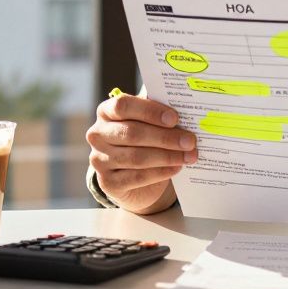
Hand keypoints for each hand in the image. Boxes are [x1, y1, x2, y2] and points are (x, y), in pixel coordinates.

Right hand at [85, 91, 196, 212]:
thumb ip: (158, 114)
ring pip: (136, 157)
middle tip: (190, 141)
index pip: (122, 106)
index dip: (149, 111)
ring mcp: (99, 160)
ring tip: (188, 155)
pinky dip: (160, 172)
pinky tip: (176, 167)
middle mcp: (97, 134)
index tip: (174, 118)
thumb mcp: (148, 122)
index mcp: (106, 111)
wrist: (133, 176)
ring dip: (167, 156)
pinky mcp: (108, 183)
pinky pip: (137, 177)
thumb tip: (184, 109)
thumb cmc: (143, 139)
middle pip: (132, 133)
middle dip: (165, 137)